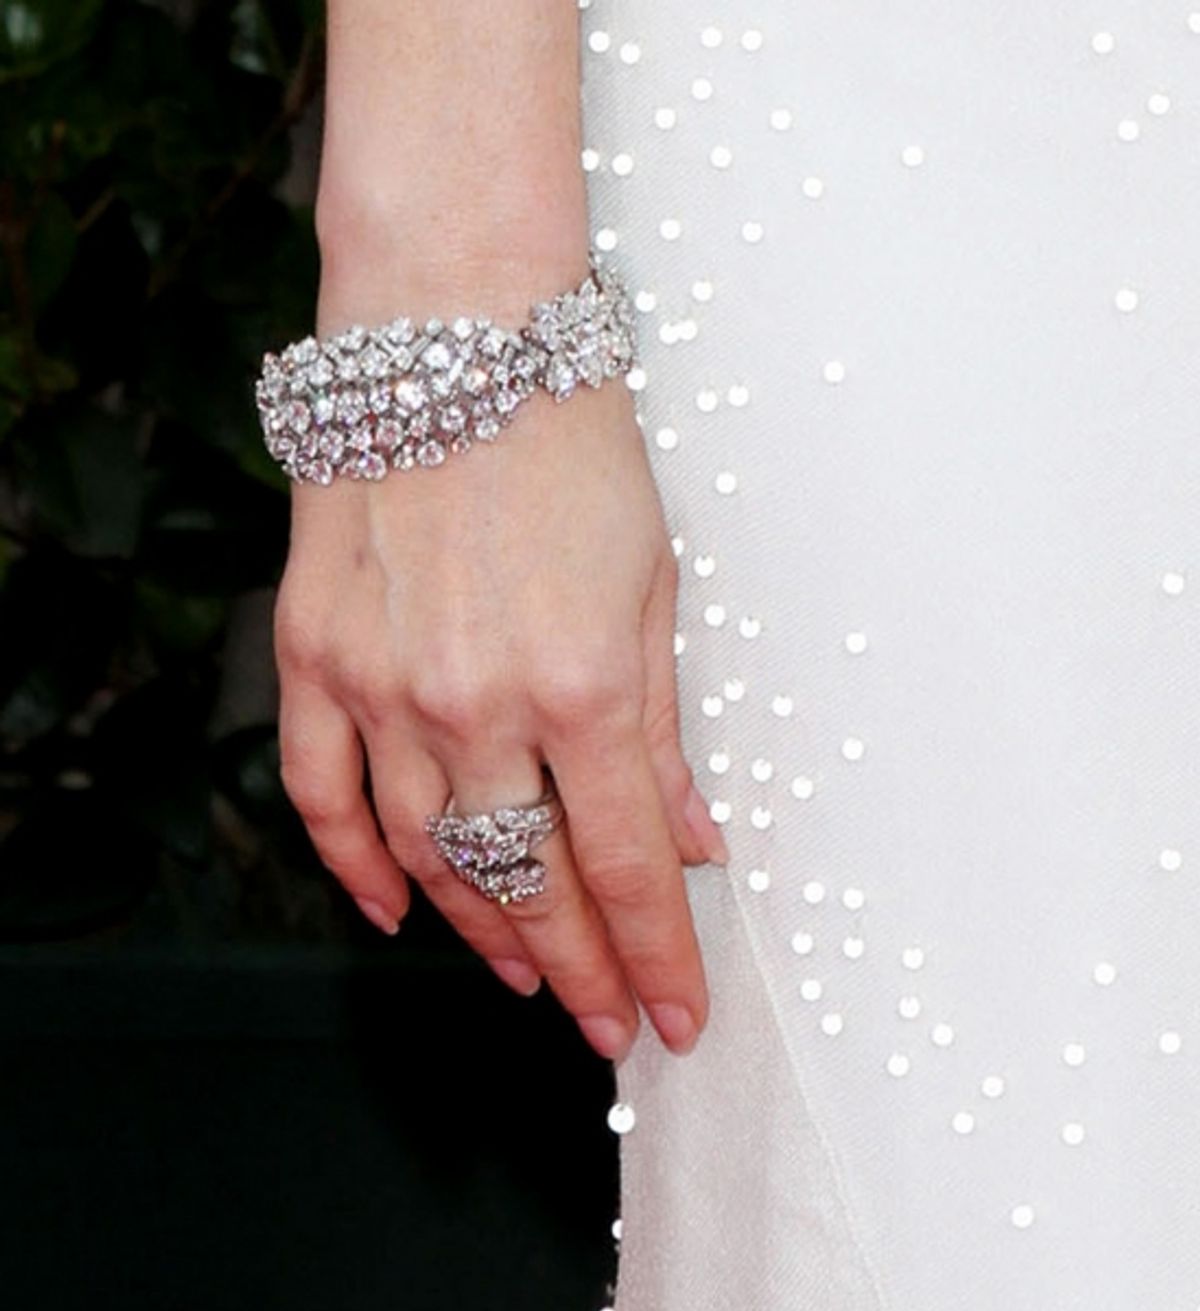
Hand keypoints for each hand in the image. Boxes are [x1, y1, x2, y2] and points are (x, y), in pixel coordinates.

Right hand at [272, 376, 729, 1062]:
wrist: (456, 336)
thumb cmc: (572, 445)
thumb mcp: (653, 586)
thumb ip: (663, 727)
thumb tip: (692, 837)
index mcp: (584, 686)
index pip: (626, 867)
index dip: (656, 955)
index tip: (675, 1012)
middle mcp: (477, 704)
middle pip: (530, 881)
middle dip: (580, 967)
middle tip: (603, 1019)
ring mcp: (382, 684)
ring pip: (430, 855)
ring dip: (482, 929)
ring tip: (526, 974)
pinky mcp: (315, 653)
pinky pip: (322, 792)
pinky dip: (355, 864)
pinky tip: (395, 908)